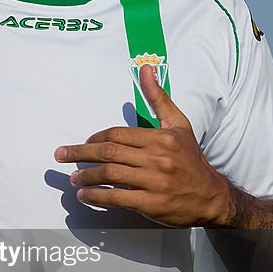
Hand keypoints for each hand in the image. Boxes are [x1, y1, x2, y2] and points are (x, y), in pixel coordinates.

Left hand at [54, 64, 229, 227]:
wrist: (211, 196)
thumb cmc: (190, 158)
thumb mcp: (178, 124)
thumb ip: (158, 98)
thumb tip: (146, 68)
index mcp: (160, 138)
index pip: (117, 134)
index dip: (95, 138)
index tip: (83, 144)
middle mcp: (157, 158)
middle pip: (109, 153)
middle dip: (80, 154)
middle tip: (61, 156)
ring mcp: (154, 181)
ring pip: (110, 175)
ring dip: (87, 177)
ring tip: (73, 180)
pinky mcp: (152, 203)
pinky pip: (117, 198)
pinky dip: (97, 196)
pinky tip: (85, 195)